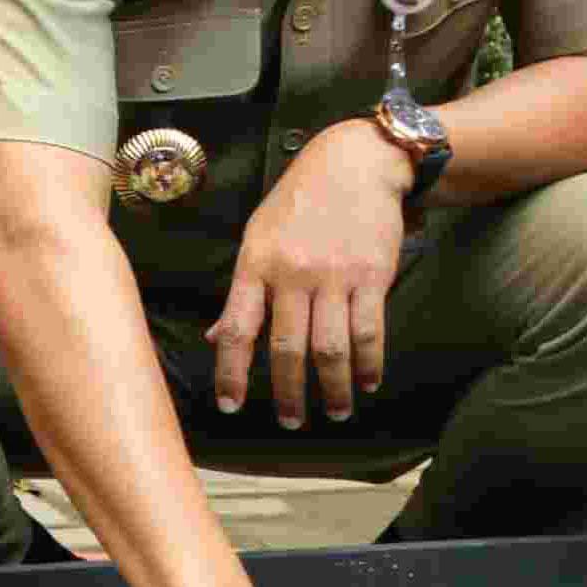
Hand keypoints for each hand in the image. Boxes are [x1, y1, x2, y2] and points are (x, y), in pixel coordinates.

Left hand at [209, 124, 413, 426]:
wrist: (355, 164)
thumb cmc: (299, 202)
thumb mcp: (258, 236)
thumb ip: (242, 290)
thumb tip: (216, 334)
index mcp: (255, 266)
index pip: (236, 329)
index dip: (231, 372)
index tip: (231, 405)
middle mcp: (291, 275)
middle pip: (285, 349)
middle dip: (286, 393)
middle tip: (290, 422)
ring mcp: (333, 278)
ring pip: (330, 349)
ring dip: (331, 389)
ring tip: (333, 412)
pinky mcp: (371, 277)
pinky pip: (368, 332)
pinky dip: (368, 364)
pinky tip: (365, 383)